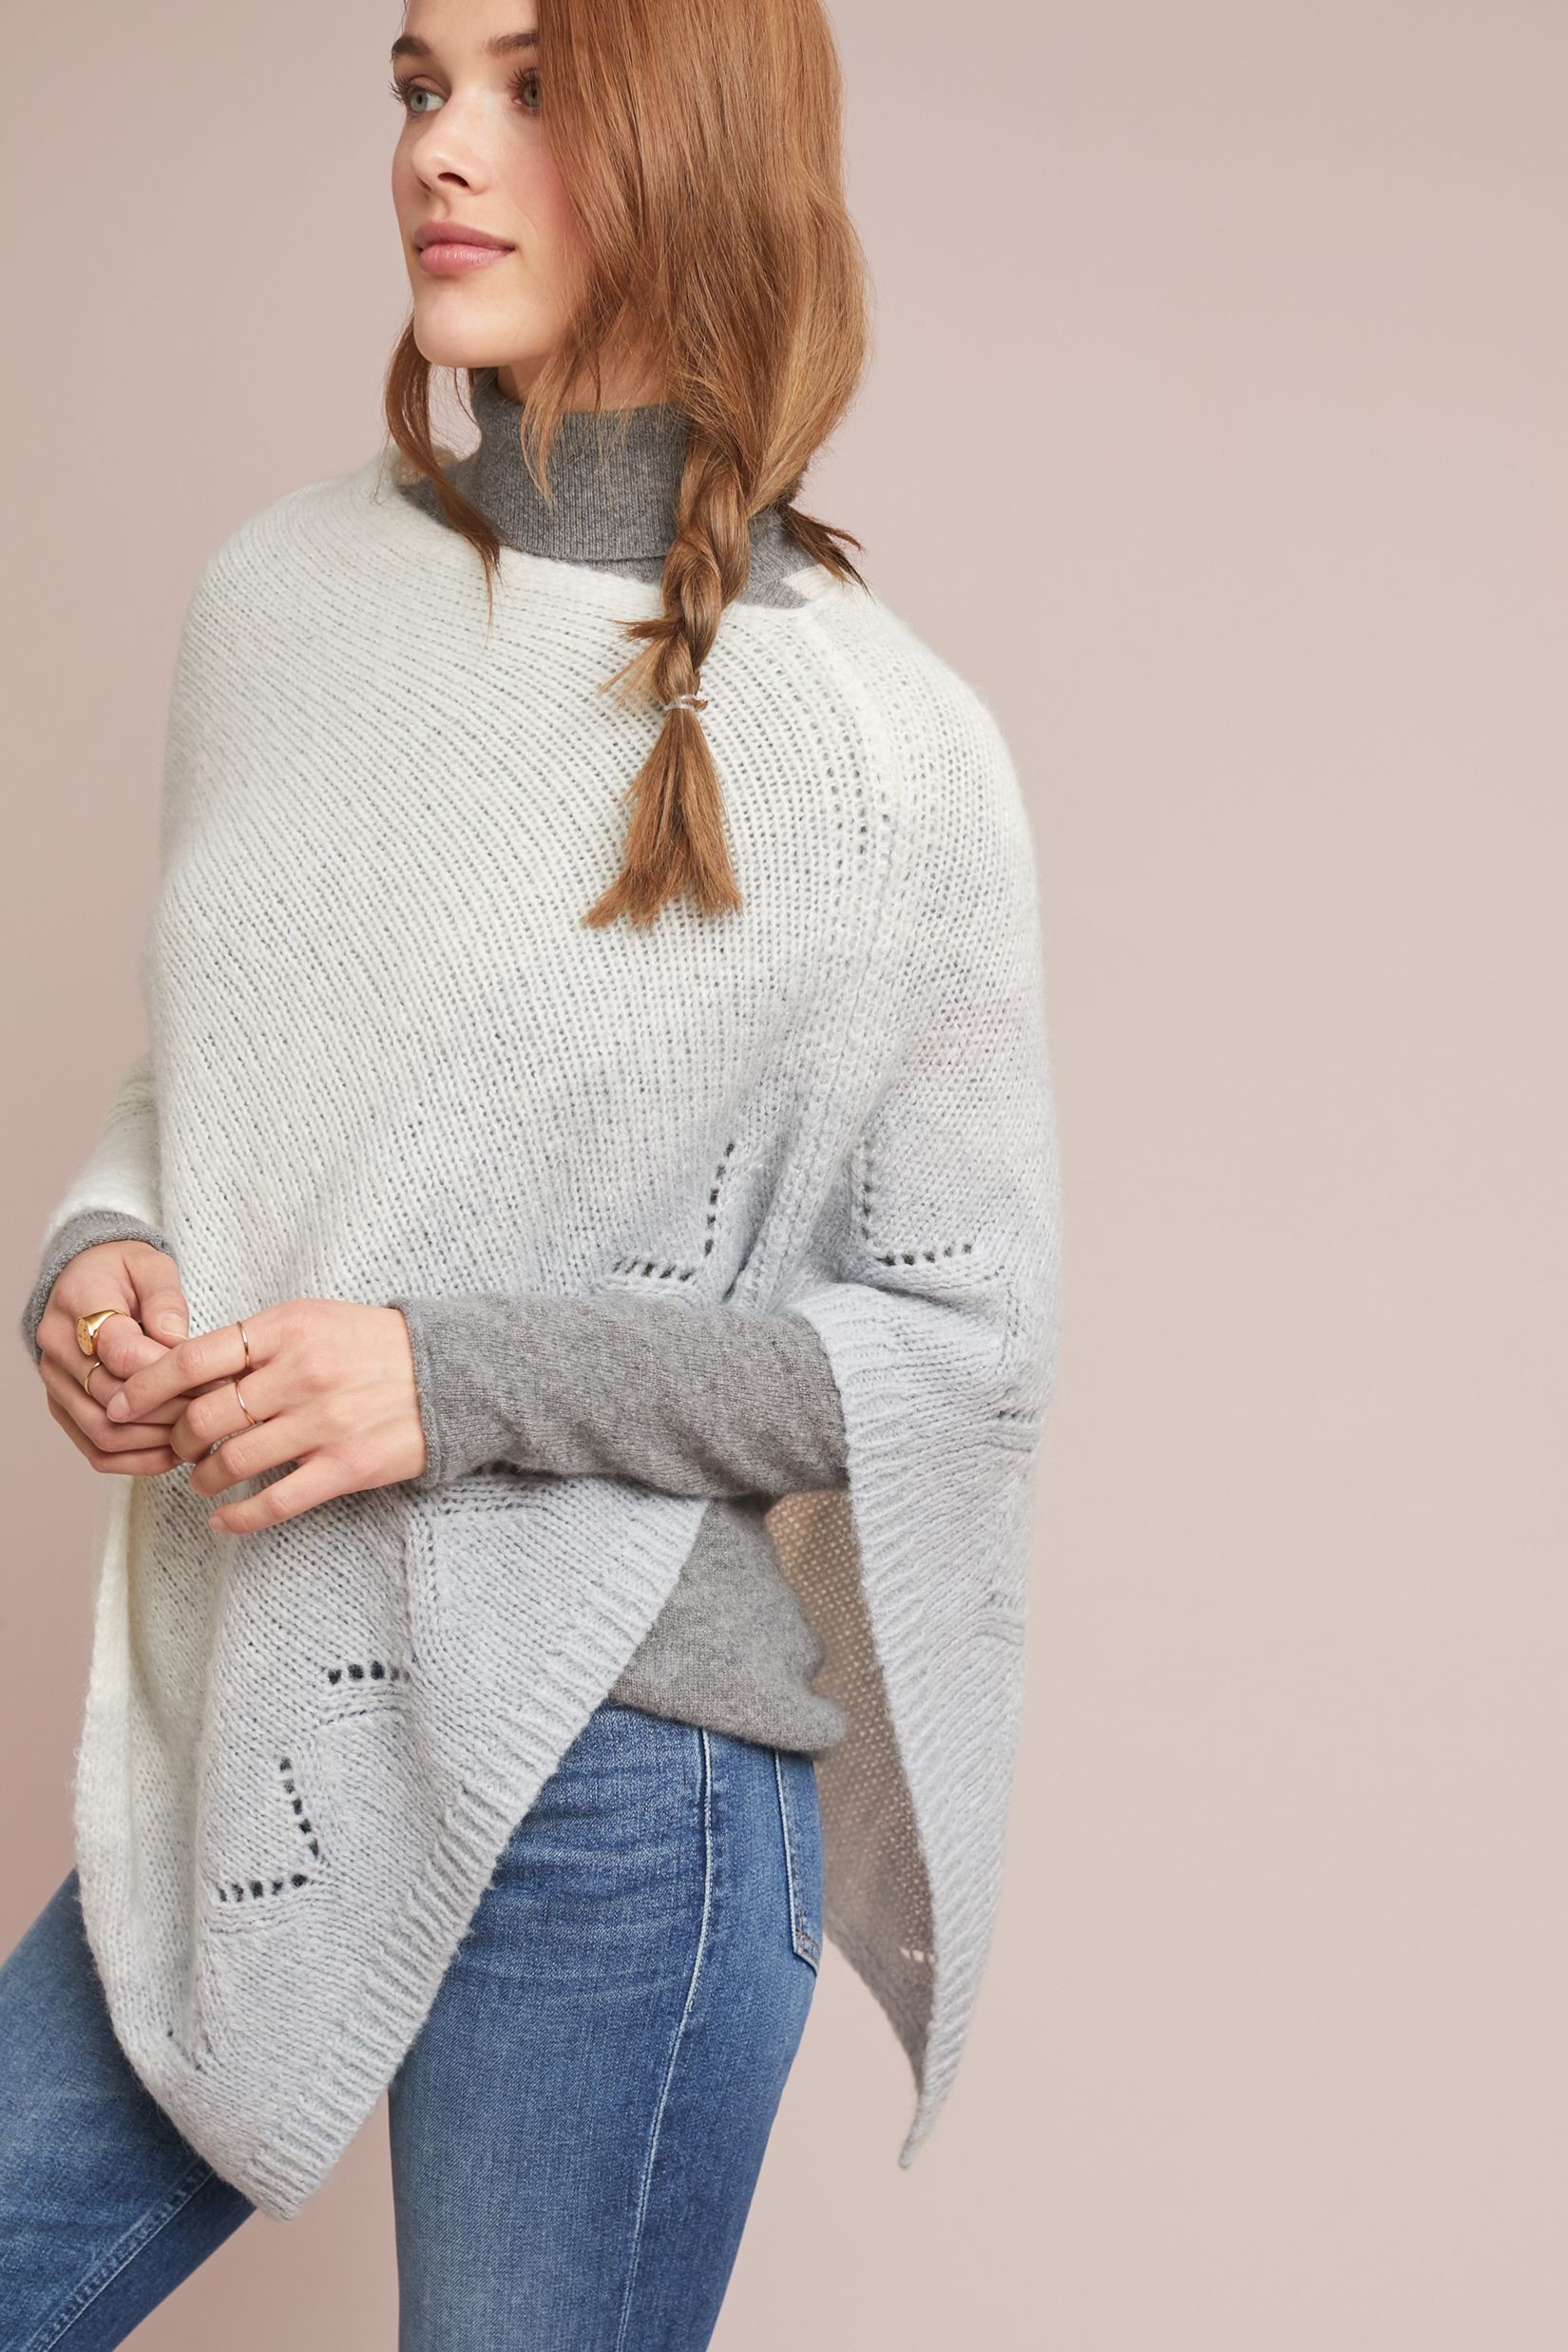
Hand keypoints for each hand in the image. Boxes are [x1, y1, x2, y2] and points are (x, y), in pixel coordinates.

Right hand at [36, 1239, 218, 1476]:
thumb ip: (165, 1299)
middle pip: (112, 1398)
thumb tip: (175, 1340)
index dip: (168, 1371)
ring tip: (200, 1431)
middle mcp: (58, 1348)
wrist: (87, 1281)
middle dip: (170, 1408)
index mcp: (78, 1303)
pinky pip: (96, 1451)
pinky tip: (175, 1452)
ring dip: (157, 1440)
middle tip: (214, 1408)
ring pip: (103, 1433)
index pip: (119, 1351)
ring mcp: (57, 1384)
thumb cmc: (126, 1272)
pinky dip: (138, 1460)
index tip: (212, 1375)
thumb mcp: (152, 1266)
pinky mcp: (64, 1410)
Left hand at [101, 1298, 426, 1531]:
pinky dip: (237, 1518)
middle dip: (176, 1440)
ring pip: (231, 1462)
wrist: (451, 1373)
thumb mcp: (312, 1320)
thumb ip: (252, 1343)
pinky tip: (223, 1521)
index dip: (145, 1387)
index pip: (192, 1358)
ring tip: (203, 1479)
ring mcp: (324, 1423)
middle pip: (204, 1417)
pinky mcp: (346, 1467)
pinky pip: (273, 1502)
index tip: (120, 1405)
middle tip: (177, 1448)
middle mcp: (301, 1373)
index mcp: (287, 1328)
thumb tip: (180, 1374)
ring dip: (203, 1478)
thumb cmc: (371, 1346)